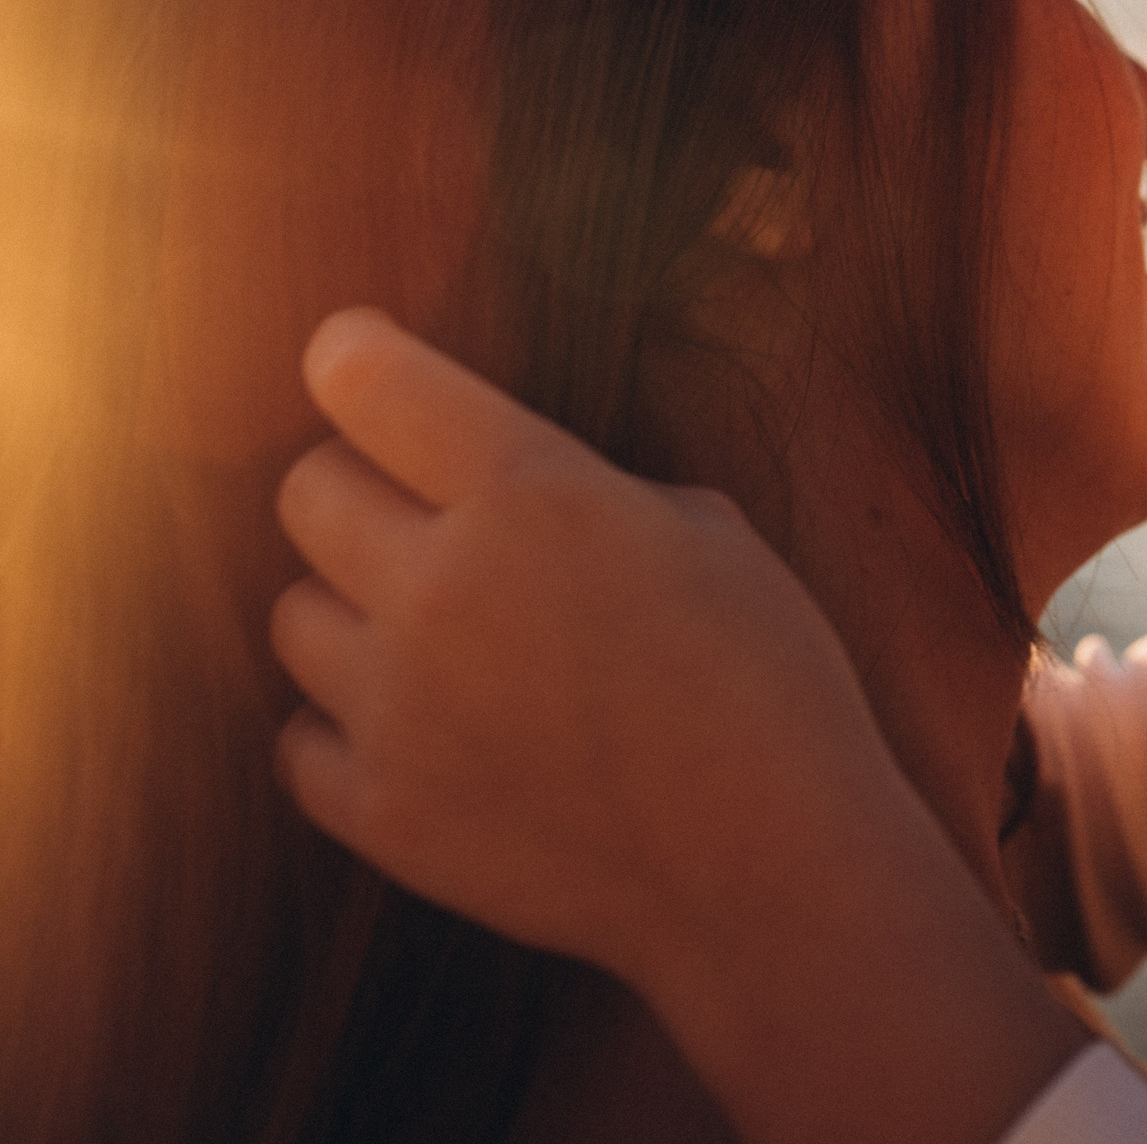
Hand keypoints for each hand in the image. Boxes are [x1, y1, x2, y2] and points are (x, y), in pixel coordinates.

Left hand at [270, 309, 1086, 1143]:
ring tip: (441, 640)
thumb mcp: (713, 536)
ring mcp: (398, 708)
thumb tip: (517, 489)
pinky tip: (432, 731)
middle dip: (362, 486)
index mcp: (533, 495)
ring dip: (353, 610)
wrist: (774, 870)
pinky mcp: (382, 812)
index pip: (367, 380)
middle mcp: (440, 588)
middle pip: (307, 491)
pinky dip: (351, 727)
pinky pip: (302, 740)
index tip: (364, 359)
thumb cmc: (772, 685)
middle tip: (431, 518)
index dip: (359, 357)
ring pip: (291, 615)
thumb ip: (589, 492)